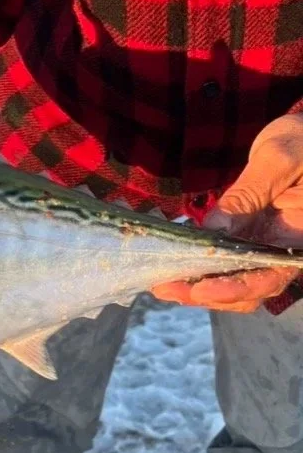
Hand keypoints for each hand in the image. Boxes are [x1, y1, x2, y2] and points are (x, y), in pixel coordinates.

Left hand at [152, 114, 302, 311]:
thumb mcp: (277, 159)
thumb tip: (213, 230)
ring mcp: (266, 247)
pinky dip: (200, 269)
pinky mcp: (250, 240)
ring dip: (198, 287)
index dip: (235, 290)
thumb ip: (247, 195)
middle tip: (165, 288)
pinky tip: (173, 268)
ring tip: (162, 284)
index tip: (200, 291)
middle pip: (248, 289)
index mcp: (300, 238)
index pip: (271, 277)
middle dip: (205, 293)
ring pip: (235, 281)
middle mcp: (285, 250)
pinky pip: (226, 262)